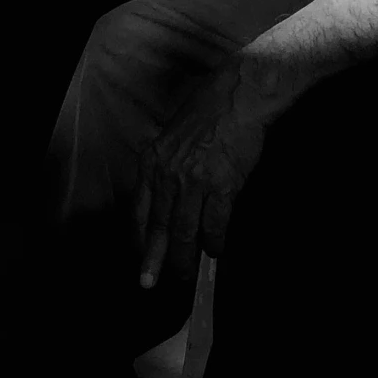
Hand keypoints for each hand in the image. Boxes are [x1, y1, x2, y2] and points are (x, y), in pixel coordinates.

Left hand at [134, 69, 269, 290]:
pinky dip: (215, 242)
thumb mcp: (173, 135)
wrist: (238, 94)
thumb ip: (166, 167)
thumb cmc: (208, 109)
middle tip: (151, 283)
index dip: (139, 239)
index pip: (140, 211)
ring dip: (185, 259)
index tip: (139, 258)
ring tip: (186, 276)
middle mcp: (169, 175)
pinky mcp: (222, 187)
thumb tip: (169, 201)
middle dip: (155, 261)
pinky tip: (216, 251)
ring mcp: (195, 182)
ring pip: (185, 233)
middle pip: (160, 229)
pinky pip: (215, 225)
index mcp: (153, 161)